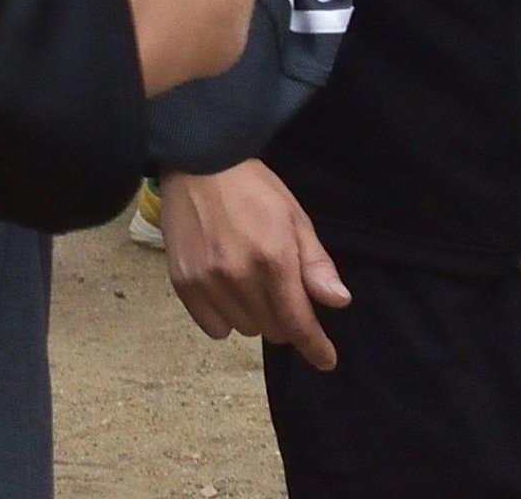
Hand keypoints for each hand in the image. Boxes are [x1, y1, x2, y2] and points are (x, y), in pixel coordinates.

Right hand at [157, 158, 349, 365]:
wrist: (195, 161)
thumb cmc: (252, 187)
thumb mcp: (294, 216)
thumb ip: (315, 263)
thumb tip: (338, 302)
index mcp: (273, 259)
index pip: (298, 323)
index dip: (315, 347)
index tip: (326, 359)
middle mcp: (239, 276)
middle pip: (273, 330)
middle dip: (284, 319)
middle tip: (280, 291)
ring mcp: (207, 281)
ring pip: (244, 329)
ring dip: (255, 316)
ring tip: (248, 283)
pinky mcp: (183, 283)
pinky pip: (214, 327)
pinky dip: (225, 318)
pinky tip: (226, 291)